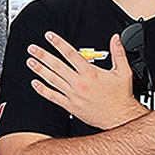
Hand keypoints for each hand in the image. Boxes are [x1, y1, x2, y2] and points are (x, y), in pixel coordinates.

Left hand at [27, 31, 147, 129]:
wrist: (119, 118)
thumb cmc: (121, 97)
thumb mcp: (123, 72)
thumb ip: (118, 53)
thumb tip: (115, 39)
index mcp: (90, 72)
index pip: (71, 54)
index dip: (58, 43)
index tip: (49, 36)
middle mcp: (79, 83)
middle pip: (57, 66)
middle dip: (43, 55)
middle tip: (32, 49)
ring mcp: (73, 95)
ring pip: (52, 80)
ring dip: (40, 70)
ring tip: (30, 62)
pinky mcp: (70, 106)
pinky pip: (53, 97)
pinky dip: (43, 90)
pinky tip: (35, 84)